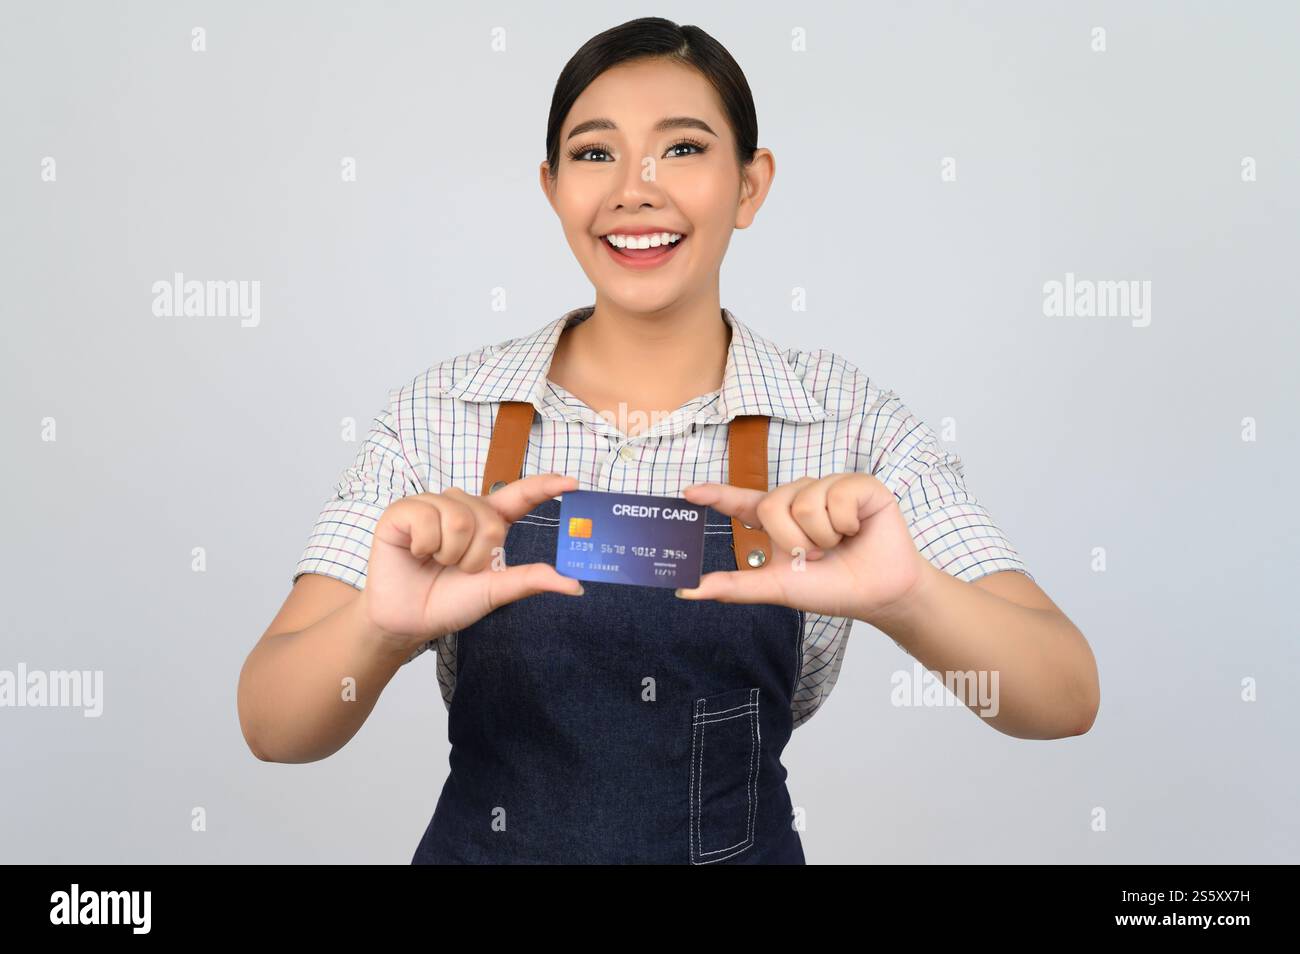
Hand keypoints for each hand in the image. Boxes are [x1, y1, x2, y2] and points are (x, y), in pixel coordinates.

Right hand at [361, 473, 583, 653]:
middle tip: (456, 569)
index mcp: (488, 522)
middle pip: (489, 519)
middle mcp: (462, 506)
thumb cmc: (449, 602)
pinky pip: (427, 518)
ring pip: (459, 518)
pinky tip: (414, 552)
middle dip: (476, 556)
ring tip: (434, 561)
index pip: (520, 496)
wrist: (407, 620)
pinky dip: (424, 545)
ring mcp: (432, 504)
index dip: (545, 486)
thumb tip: (575, 586)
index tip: (572, 483)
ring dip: (449, 553)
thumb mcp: (495, 590)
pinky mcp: (404, 510)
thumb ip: (530, 580)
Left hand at [676, 473, 928, 622]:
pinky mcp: (858, 485)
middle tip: (816, 554)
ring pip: (805, 500)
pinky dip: (847, 521)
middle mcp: (800, 499)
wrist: (880, 593)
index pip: (741, 503)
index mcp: (778, 521)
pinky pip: (837, 494)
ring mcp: (829, 488)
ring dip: (823, 534)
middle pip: (773, 504)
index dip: (717, 495)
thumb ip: (735, 586)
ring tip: (840, 542)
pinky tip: (859, 528)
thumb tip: (687, 591)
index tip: (689, 493)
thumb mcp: (778, 587)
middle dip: (793, 539)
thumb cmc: (831, 588)